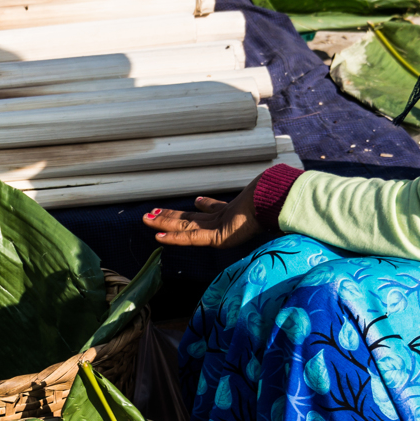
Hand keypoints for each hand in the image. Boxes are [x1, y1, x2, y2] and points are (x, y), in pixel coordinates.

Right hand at [142, 178, 262, 247]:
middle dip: (170, 218)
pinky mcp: (219, 237)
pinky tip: (160, 236)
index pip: (213, 211)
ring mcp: (219, 230)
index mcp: (231, 212)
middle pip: (190, 221)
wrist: (271, 202)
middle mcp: (221, 223)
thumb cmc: (267, 197)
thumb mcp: (259, 194)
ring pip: (185, 227)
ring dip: (166, 223)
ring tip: (148, 218)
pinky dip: (175, 238)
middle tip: (151, 214)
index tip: (197, 200)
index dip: (204, 206)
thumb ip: (259, 193)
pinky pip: (192, 237)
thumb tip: (267, 182)